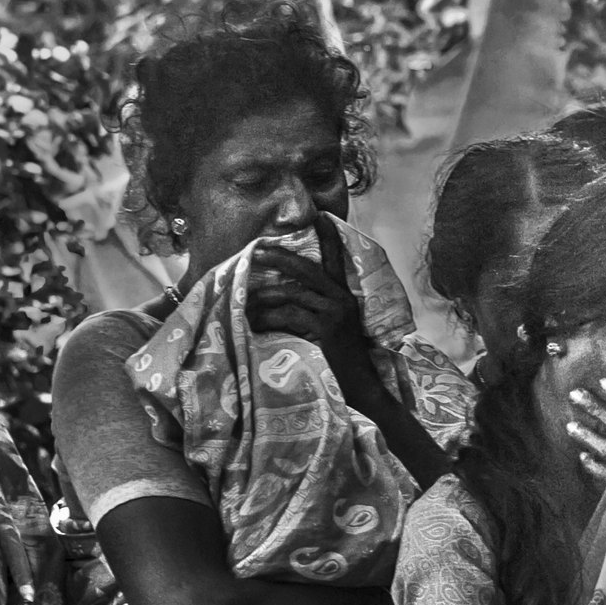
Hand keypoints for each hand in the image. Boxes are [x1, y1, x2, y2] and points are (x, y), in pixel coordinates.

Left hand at [248, 220, 379, 388]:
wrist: (361, 388)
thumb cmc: (342, 361)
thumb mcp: (332, 329)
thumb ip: (316, 310)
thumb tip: (284, 296)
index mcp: (345, 296)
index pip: (337, 260)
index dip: (330, 238)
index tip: (321, 216)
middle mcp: (342, 299)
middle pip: (307, 270)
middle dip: (279, 259)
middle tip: (256, 251)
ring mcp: (335, 313)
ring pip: (292, 293)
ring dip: (264, 296)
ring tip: (243, 300)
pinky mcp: (325, 328)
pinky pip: (289, 315)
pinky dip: (268, 318)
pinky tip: (253, 324)